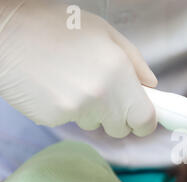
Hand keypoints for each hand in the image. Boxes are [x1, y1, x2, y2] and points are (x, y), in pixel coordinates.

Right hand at [0, 0, 156, 137]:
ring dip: (92, 111)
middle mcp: (100, 99)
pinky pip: (70, 121)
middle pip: (120, 129)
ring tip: (74, 81)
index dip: (146, 122)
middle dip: (118, 116)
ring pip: (94, 124)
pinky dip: (67, 109)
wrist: (7, 30)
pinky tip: (55, 86)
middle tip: (106, 93)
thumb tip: (151, 86)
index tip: (141, 116)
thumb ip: (135, 62)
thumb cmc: (56, 26)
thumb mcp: (105, 33)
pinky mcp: (51, 118)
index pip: (145, 121)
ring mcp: (74, 111)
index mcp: (119, 76)